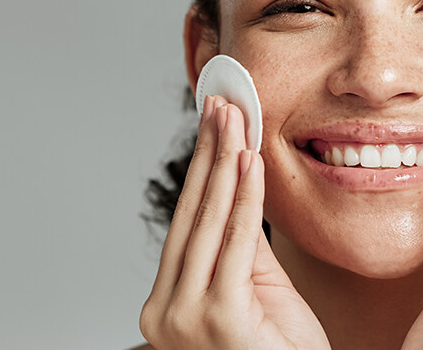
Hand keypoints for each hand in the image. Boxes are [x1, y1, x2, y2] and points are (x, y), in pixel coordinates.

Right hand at [140, 95, 329, 349]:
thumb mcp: (256, 294)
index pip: (187, 224)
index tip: (212, 125)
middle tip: (220, 104)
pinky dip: (244, 199)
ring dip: (223, 163)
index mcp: (168, 304)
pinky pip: (236, 243)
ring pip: (209, 223)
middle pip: (192, 215)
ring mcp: (185, 317)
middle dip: (208, 154)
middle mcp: (166, 311)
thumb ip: (243, 249)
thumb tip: (240, 192)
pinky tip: (248, 162)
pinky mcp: (217, 317)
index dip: (201, 170)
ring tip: (233, 118)